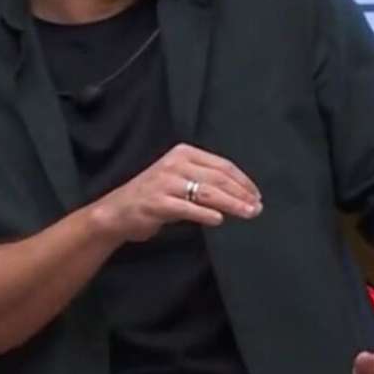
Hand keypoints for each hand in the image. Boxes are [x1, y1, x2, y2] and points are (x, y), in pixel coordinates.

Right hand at [88, 143, 261, 242]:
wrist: (116, 212)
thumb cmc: (154, 197)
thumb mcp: (181, 180)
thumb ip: (206, 181)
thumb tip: (243, 195)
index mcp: (184, 153)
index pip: (223, 165)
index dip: (243, 181)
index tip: (257, 196)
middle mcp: (175, 163)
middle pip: (218, 178)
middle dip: (242, 194)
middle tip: (257, 208)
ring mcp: (165, 182)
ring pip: (207, 192)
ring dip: (232, 204)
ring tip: (247, 214)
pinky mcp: (157, 202)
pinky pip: (188, 208)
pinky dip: (206, 214)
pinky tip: (219, 220)